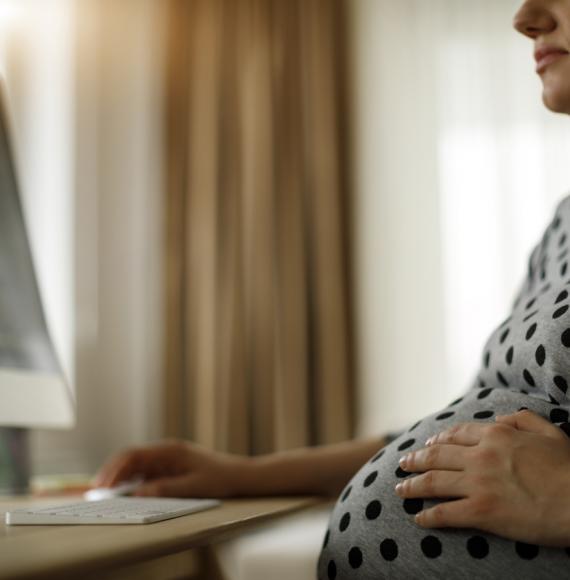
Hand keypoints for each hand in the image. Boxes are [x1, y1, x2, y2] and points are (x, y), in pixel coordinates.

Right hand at [93, 439, 247, 497]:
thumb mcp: (193, 486)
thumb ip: (165, 489)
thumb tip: (137, 495)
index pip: (134, 455)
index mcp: (170, 450)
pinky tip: (123, 492)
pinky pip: (144, 472)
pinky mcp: (167, 467)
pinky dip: (131, 481)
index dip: (115, 469)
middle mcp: (164, 451)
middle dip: (111, 472)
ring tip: (104, 493)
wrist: (237, 473)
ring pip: (134, 464)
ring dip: (119, 477)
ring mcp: (165, 458)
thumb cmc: (218, 477)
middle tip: (96, 490)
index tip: (103, 485)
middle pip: (130, 457)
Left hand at [394, 409, 569, 545]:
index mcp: (496, 435)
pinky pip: (445, 513)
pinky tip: (418, 519)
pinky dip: (428, 517)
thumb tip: (499, 417)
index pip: (456, 435)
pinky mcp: (481, 512)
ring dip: (412, 485)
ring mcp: (478, 484)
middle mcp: (480, 456)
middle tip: (402, 463)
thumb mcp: (549, 432)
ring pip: (433, 481)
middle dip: (415, 459)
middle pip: (436, 456)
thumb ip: (522, 419)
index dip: (437, 440)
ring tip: (400, 488)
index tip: (426, 445)